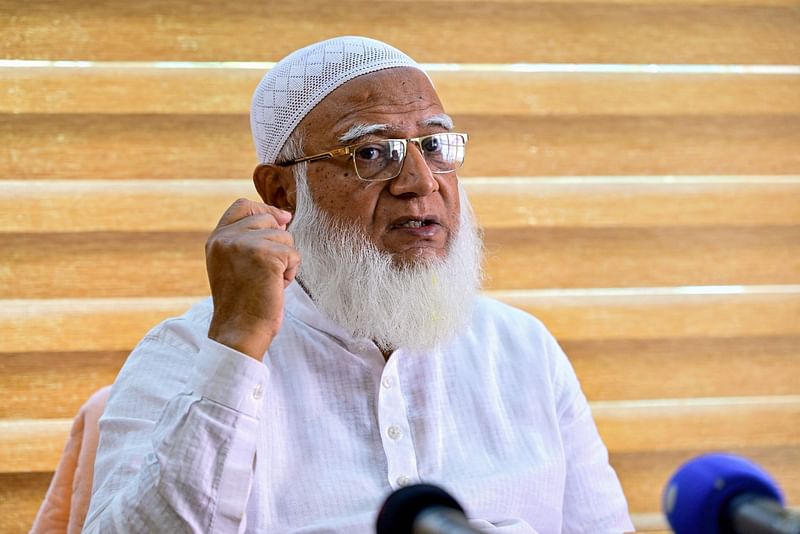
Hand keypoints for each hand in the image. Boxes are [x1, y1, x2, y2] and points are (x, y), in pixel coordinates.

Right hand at [205, 199, 299, 359]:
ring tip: (268, 282)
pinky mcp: (265, 255)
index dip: (265, 209)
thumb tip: (283, 216)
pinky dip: (290, 273)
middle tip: (266, 272)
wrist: (239, 331)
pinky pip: (293, 254)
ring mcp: (245, 245)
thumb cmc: (241, 303)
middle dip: (278, 243)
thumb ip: (248, 240)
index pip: (243, 206)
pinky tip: (275, 287)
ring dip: (284, 261)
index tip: (281, 221)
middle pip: (268, 219)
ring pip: (285, 237)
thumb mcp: (233, 264)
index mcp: (217, 239)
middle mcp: (227, 238)